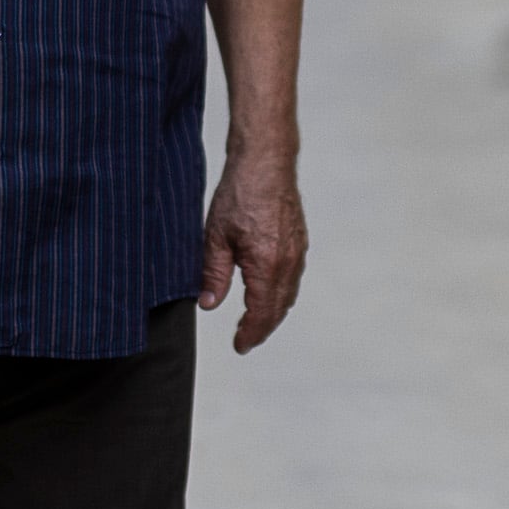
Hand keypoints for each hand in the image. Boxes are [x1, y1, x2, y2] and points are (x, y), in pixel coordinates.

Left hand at [196, 148, 304, 353]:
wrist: (265, 162)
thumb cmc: (240, 194)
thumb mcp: (215, 237)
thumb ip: (213, 275)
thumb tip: (208, 304)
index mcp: (267, 266)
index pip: (261, 313)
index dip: (250, 334)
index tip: (239, 346)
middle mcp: (289, 263)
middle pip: (278, 309)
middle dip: (262, 328)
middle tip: (245, 339)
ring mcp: (298, 251)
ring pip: (288, 294)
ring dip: (273, 311)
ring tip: (254, 320)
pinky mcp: (300, 241)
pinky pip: (293, 277)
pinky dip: (281, 292)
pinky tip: (268, 291)